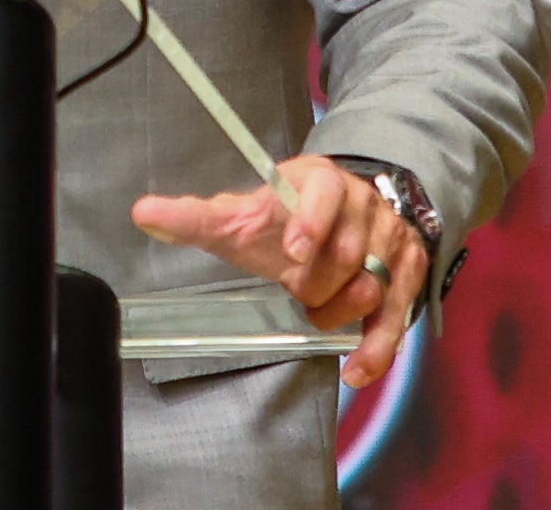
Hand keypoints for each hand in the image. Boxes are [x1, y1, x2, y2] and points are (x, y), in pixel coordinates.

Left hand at [130, 154, 427, 387]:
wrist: (349, 211)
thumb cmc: (286, 217)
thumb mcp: (244, 213)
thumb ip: (197, 217)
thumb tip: (142, 214)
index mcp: (320, 182)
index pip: (324, 193)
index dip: (311, 222)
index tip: (293, 252)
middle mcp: (362, 206)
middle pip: (346, 253)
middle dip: (314, 282)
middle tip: (296, 284)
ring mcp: (390, 240)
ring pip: (371, 286)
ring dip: (337, 311)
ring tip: (318, 311)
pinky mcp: (408, 276)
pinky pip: (396, 318)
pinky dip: (376, 347)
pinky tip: (356, 369)